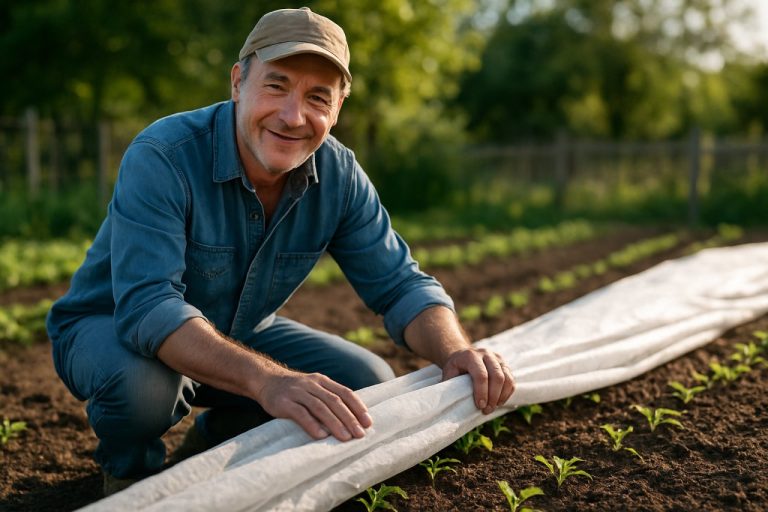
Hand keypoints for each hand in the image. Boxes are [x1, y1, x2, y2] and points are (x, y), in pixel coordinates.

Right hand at [255, 368, 372, 441]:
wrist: (266, 381)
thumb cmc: (295, 390)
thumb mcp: (314, 388)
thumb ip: (329, 398)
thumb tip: (352, 419)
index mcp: (322, 381)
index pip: (345, 393)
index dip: (358, 407)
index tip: (368, 422)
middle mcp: (312, 385)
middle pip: (335, 401)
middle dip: (349, 419)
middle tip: (360, 434)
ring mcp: (297, 392)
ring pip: (320, 407)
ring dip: (334, 423)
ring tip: (345, 438)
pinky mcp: (284, 402)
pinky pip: (300, 414)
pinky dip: (312, 425)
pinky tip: (321, 436)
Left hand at [442, 347, 514, 413]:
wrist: (462, 356)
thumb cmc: (455, 368)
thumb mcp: (448, 373)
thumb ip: (450, 385)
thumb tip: (452, 402)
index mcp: (471, 356)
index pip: (481, 374)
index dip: (482, 392)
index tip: (480, 406)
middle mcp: (486, 354)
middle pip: (497, 376)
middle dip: (493, 396)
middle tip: (486, 410)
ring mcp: (497, 359)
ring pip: (507, 378)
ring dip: (501, 396)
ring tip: (492, 408)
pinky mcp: (504, 365)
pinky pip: (511, 380)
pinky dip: (507, 394)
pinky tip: (499, 402)